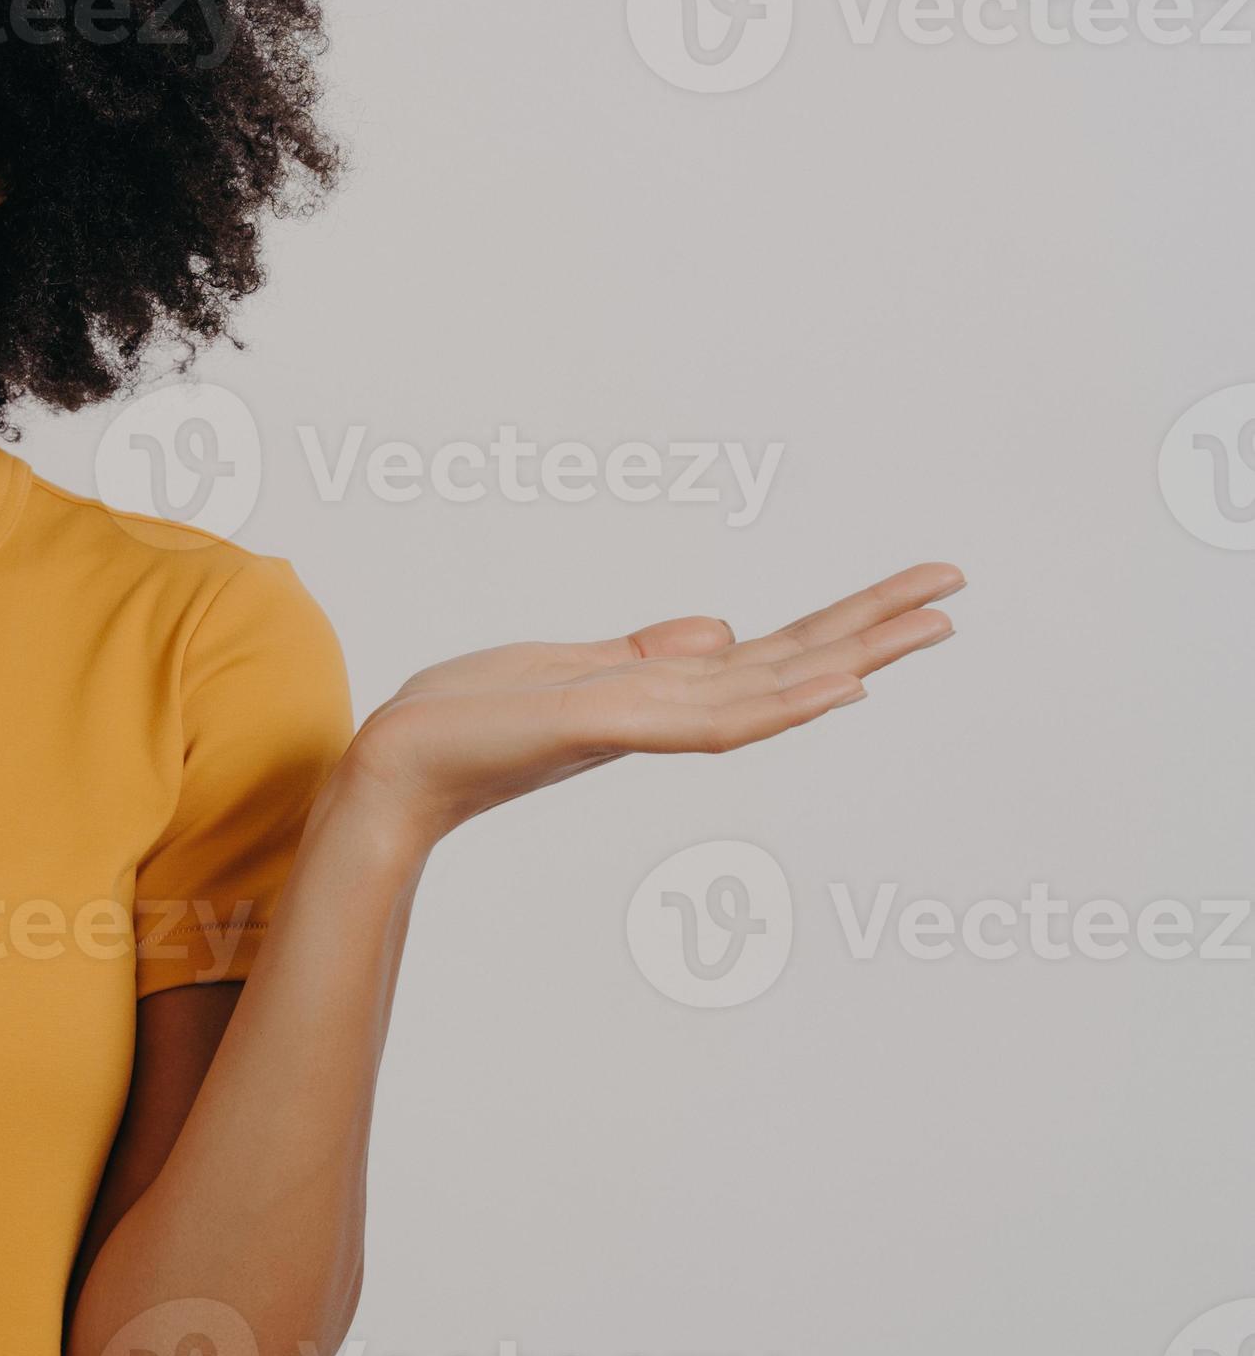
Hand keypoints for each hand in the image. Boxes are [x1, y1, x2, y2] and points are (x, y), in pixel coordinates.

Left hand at [337, 562, 963, 841]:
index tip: (917, 597)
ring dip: (849, 658)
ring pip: (768, 691)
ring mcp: (642, 722)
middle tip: (958, 592)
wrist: (397, 763)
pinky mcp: (601, 725)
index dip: (843, 625)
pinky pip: (705, 718)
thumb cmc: (471, 719)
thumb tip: (724, 629)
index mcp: (661, 692)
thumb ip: (650, 654)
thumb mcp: (569, 666)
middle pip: (791, 664)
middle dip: (873, 628)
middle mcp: (666, 711)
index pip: (771, 654)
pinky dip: (774, 702)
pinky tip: (833, 685)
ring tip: (923, 630)